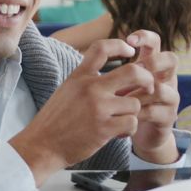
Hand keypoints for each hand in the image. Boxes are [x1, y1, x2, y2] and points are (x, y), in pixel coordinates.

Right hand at [10, 39, 154, 184]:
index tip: (131, 51)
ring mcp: (98, 108)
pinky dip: (130, 129)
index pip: (102, 48)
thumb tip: (108, 75)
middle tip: (148, 86)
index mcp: (80, 76)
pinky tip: (119, 133)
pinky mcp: (103, 128)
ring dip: (133, 113)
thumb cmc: (54, 121)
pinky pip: (132, 123)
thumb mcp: (67, 90)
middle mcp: (90, 88)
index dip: (121, 45)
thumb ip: (86, 80)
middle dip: (147, 79)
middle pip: (133, 72)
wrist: (41, 145)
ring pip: (135, 103)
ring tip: (122, 120)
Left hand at [123, 31, 180, 164]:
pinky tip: (122, 116)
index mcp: (152, 66)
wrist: (134, 134)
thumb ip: (113, 71)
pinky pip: (154, 111)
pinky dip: (136, 113)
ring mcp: (170, 98)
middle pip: (171, 59)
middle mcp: (166, 78)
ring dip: (137, 94)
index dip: (145, 37)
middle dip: (154, 62)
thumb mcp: (117, 85)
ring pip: (160, 89)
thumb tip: (97, 56)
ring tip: (120, 100)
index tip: (129, 41)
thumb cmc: (122, 105)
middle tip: (137, 69)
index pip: (155, 42)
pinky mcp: (168, 117)